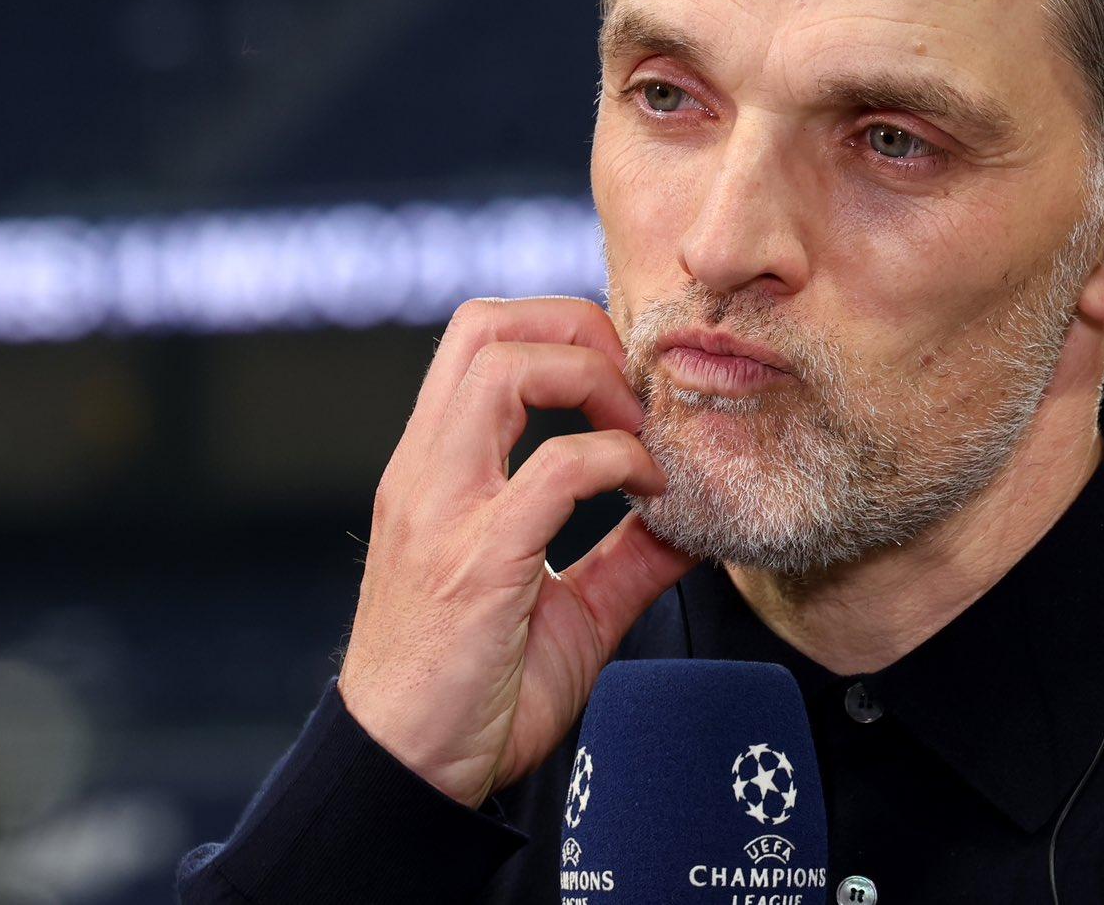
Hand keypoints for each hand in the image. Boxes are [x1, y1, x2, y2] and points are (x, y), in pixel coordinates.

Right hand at [336, 296, 696, 808]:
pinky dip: (618, 461)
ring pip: (503, 366)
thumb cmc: (468, 700)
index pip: (479, 339)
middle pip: (484, 325)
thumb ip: (627, 559)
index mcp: (434, 472)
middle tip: (633, 390)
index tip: (625, 390)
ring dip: (590, 378)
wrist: (406, 779)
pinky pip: (556, 469)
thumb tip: (697, 522)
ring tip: (637, 431)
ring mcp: (443, 511)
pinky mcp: (475, 561)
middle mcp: (426, 474)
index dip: (563, 333)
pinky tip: (650, 493)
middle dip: (575, 327)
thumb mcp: (565, 612)